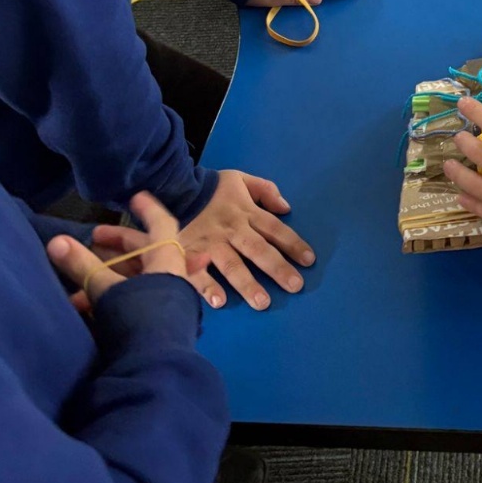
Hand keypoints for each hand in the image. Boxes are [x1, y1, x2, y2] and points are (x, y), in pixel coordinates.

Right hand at [47, 192, 194, 314]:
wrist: (157, 365)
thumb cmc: (138, 316)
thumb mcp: (106, 288)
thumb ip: (82, 265)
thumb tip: (57, 242)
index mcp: (168, 260)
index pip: (162, 225)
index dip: (148, 210)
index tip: (135, 197)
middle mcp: (173, 275)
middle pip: (146, 252)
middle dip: (118, 246)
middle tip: (93, 239)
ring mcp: (169, 299)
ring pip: (138, 278)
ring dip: (109, 278)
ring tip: (79, 286)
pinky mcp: (161, 320)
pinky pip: (138, 300)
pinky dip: (115, 299)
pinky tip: (88, 309)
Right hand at [179, 170, 314, 310]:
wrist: (172, 187)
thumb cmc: (211, 188)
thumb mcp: (241, 179)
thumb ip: (265, 190)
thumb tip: (286, 208)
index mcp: (246, 212)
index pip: (275, 229)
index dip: (293, 244)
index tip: (309, 260)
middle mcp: (232, 230)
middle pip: (258, 250)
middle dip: (277, 268)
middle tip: (295, 286)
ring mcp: (210, 243)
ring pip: (232, 265)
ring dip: (247, 284)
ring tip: (262, 302)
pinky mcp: (189, 253)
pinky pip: (198, 273)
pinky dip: (207, 287)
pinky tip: (218, 302)